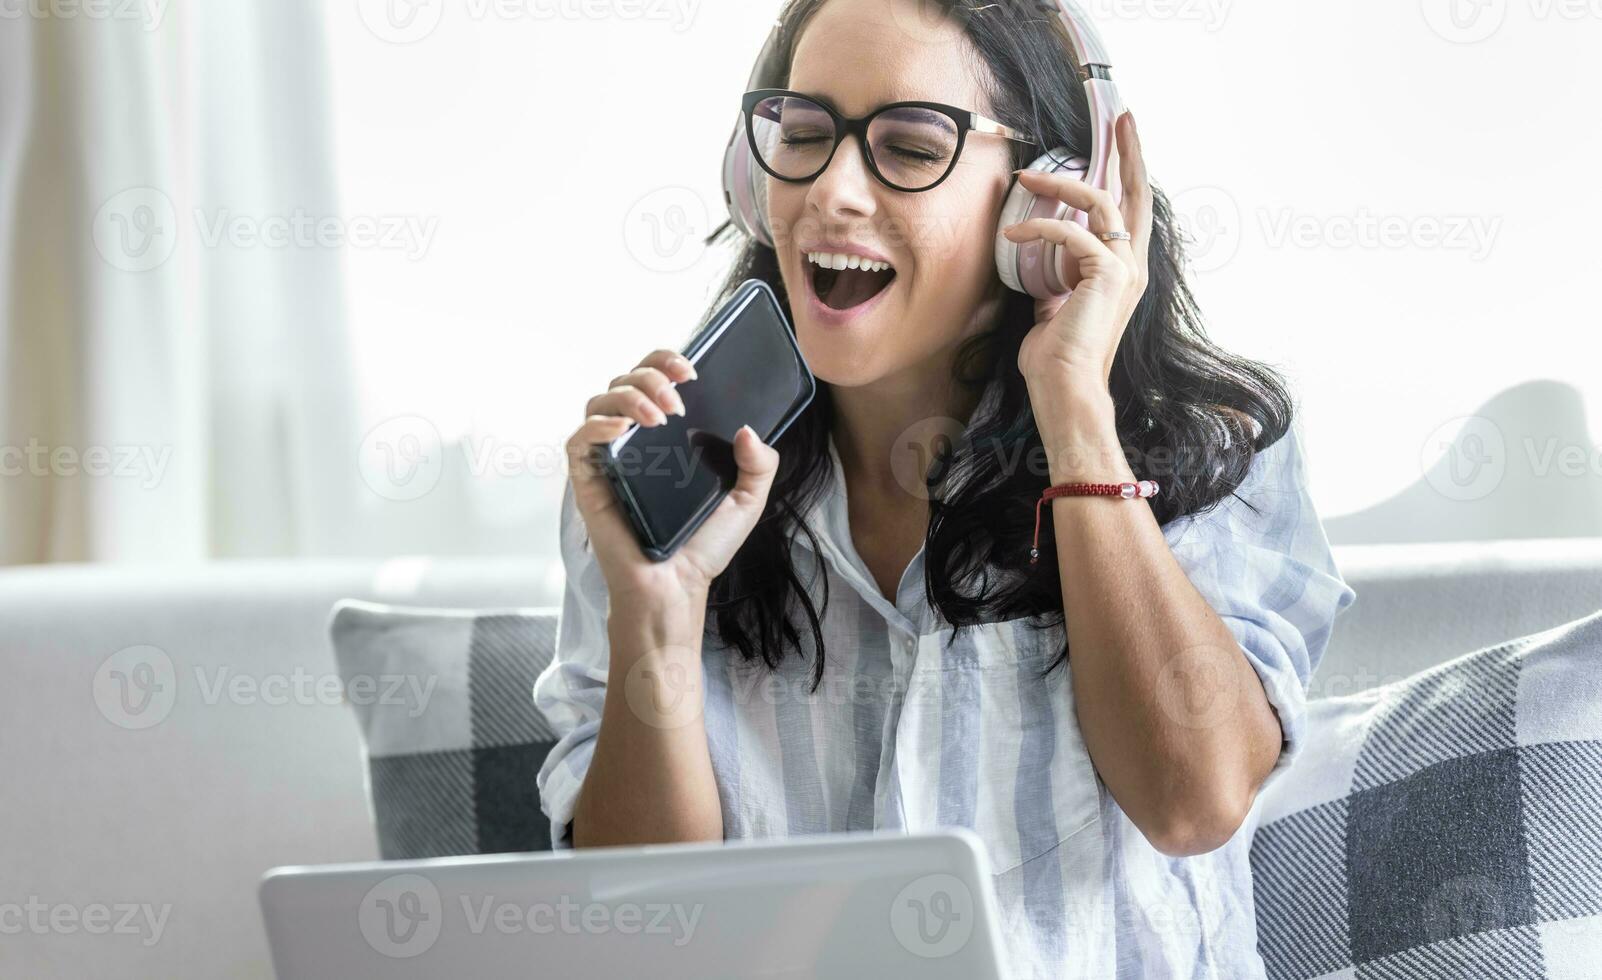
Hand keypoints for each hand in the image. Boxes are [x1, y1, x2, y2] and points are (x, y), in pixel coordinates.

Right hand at [564, 349, 781, 602]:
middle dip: (650, 377)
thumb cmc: (703, 548)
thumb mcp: (747, 501)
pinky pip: (577, 439)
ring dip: (628, 395)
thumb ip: (760, 465)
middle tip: (678, 402)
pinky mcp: (588, 481)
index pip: (655, 380)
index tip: (690, 371)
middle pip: (625, 380)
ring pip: (599, 400)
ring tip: (658, 416)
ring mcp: (609, 458)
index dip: (665, 361)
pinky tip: (622, 428)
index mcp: (667, 436)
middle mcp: (635, 440)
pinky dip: (597, 424)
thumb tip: (748, 430)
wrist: (677, 590)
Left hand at [1004, 110, 1153, 391]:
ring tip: (1025, 177)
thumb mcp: (1053, 307)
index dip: (1129, 172)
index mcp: (1123, 270)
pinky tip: (1012, 233)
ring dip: (1060, 185)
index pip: (1130, 210)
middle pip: (1136, 193)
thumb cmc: (1055, 357)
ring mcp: (1124, 268)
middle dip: (1129, 151)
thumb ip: (1054, 280)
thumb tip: (1036, 262)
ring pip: (1100, 203)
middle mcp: (1132, 265)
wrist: (1065, 387)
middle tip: (1123, 117)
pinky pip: (1070, 232)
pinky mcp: (1106, 273)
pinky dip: (1038, 227)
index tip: (1123, 137)